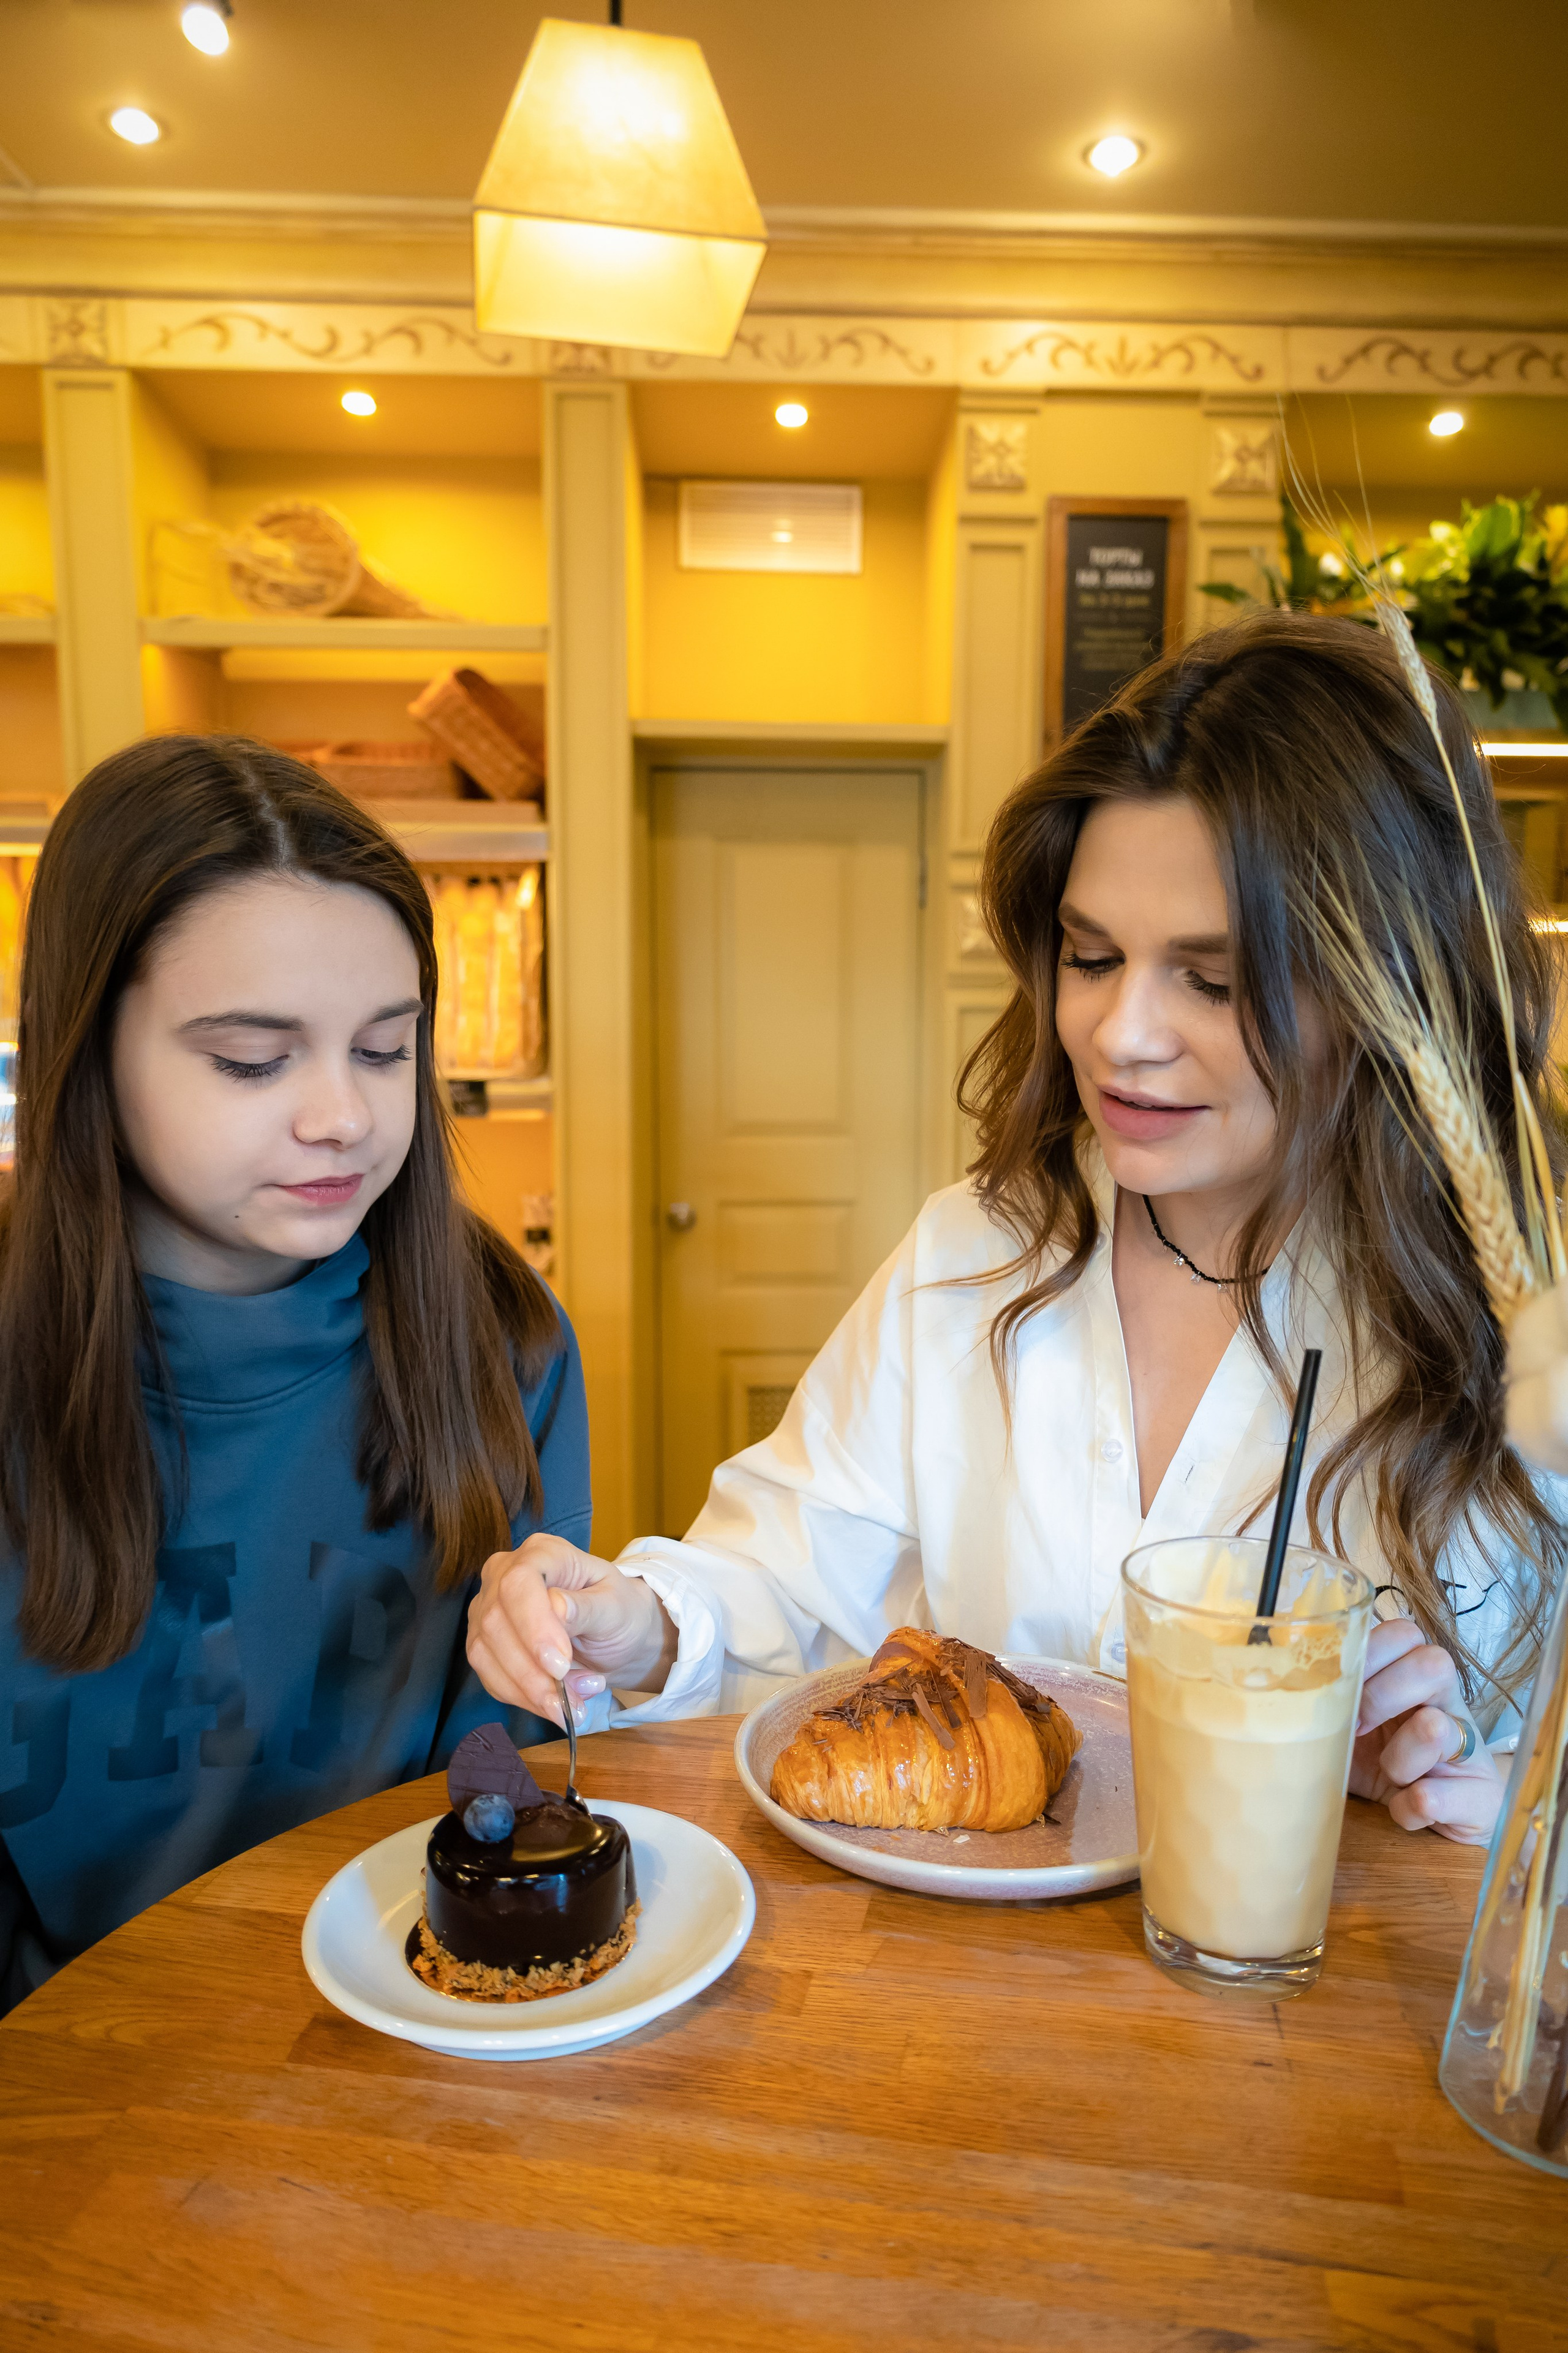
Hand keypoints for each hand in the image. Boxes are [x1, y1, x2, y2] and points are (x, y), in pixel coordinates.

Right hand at [466, 1533, 678, 1726]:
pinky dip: (522, 1698)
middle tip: (572, 1701)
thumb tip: (557, 1606)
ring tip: (574, 1705)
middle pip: (496, 1621)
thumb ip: (588, 1607)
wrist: (615, 1636)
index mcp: (542, 1553)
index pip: (519, 1581)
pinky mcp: (484, 1643)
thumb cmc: (619, 1612)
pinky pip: (489, 1676)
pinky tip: (555, 1705)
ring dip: (529, 1691)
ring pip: (485, 1653)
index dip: (534, 1625)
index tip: (560, 1665)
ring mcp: (488, 1609)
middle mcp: (504, 1574)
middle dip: (532, 1671)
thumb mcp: (617, 1607)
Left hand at [1347, 1616, 1502, 1845]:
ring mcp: (1469, 1749)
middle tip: (1357, 1728)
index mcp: (1414, 1678)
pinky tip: (1405, 1807)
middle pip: (1433, 1663)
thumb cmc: (1383, 1760)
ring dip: (1401, 1757)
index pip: (1402, 1633)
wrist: (1438, 1814)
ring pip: (1440, 1726)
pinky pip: (1450, 1794)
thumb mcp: (1351, 1728)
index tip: (1336, 1688)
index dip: (1367, 1654)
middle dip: (1381, 1695)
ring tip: (1390, 1776)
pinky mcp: (1481, 1796)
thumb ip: (1327, 1702)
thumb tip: (1266, 1681)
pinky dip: (1417, 1805)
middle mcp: (1448, 1703)